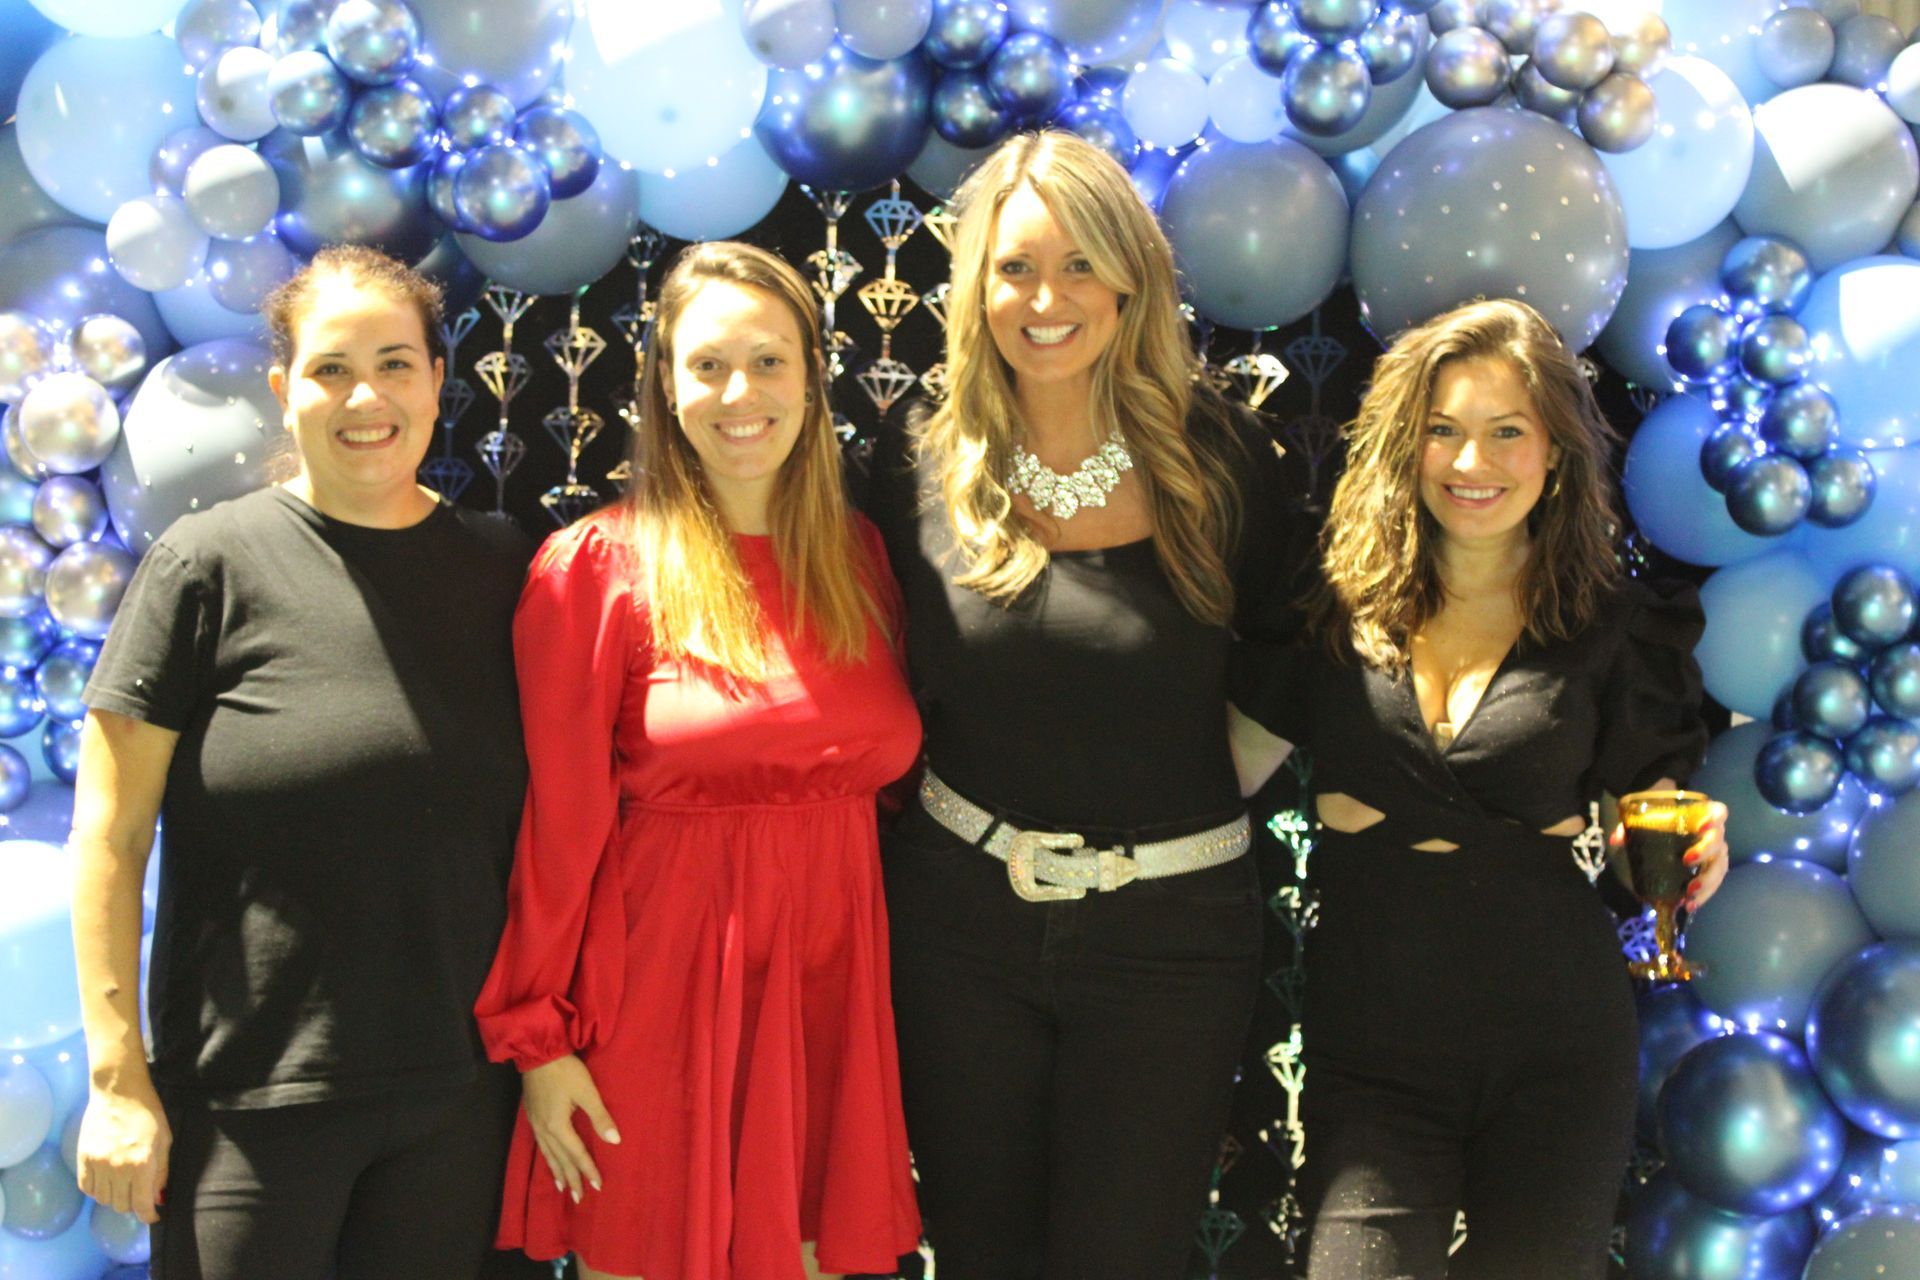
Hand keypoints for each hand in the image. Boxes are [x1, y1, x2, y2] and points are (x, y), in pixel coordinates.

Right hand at [76, 1083, 170, 1224]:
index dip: (148, 1216)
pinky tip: (106, 1180)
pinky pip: (86, 1188)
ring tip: (123, 1183)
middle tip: (139, 1193)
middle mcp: (118, 1167)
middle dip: (133, 1204)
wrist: (118, 1092)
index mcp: (142, 1163)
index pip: (142, 1204)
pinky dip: (96, 1190)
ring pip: (103, 1200)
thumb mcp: (164, 1141)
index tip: (152, 1217)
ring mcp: (97, 1163)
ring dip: (115, 1197)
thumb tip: (158, 1199)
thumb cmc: (148, 1113)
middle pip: (121, 1205)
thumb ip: (161, 1172)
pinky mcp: (83, 1158)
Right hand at [521, 1053, 619, 1202]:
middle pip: (560, 1160)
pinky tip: (549, 1160)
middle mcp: (545, 1130)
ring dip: (557, 1172)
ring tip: (563, 1188)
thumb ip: (599, 1117)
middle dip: (571, 1178)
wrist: (537, 1053)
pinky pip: (541, 1146)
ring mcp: (536, 1125)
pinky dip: (547, 1158)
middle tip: (579, 1198)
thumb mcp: (587, 1091)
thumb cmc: (565, 1071)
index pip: (576, 1154)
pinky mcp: (532, 1117)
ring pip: (548, 1155)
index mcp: (558, 1126)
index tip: (598, 1186)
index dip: (588, 1170)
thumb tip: (615, 1140)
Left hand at [1607, 799, 1731, 910]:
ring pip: (1719, 867)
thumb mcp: (1643, 821)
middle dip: (1705, 852)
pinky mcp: (1710, 872)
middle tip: (1686, 861)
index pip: (1718, 812)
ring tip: (1689, 894)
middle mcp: (1713, 835)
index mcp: (1702, 816)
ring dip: (1707, 882)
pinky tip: (1689, 905)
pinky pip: (1713, 884)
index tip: (1701, 827)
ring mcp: (1714, 854)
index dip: (1714, 818)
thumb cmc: (1660, 823)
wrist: (1666, 831)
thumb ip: (1629, 828)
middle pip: (1718, 842)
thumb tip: (1616, 840)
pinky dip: (1703, 896)